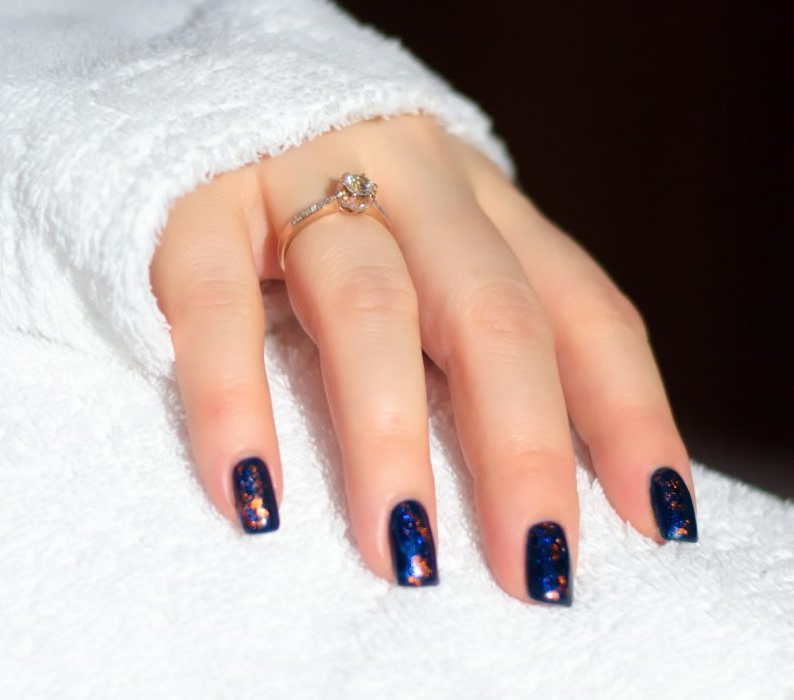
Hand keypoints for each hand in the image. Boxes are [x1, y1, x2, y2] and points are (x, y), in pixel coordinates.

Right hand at [149, 113, 696, 603]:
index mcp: (481, 202)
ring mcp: (302, 182)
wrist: (202, 110)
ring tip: (404, 553)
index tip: (653, 522)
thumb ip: (469, 336)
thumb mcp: (422, 258)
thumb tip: (539, 481)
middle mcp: (410, 179)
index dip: (627, 413)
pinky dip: (235, 403)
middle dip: (521, 447)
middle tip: (531, 567)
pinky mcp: (197, 207)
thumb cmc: (322, 219)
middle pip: (490, 312)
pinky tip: (253, 493)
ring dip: (392, 437)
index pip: (580, 305)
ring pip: (369, 307)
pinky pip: (217, 306)